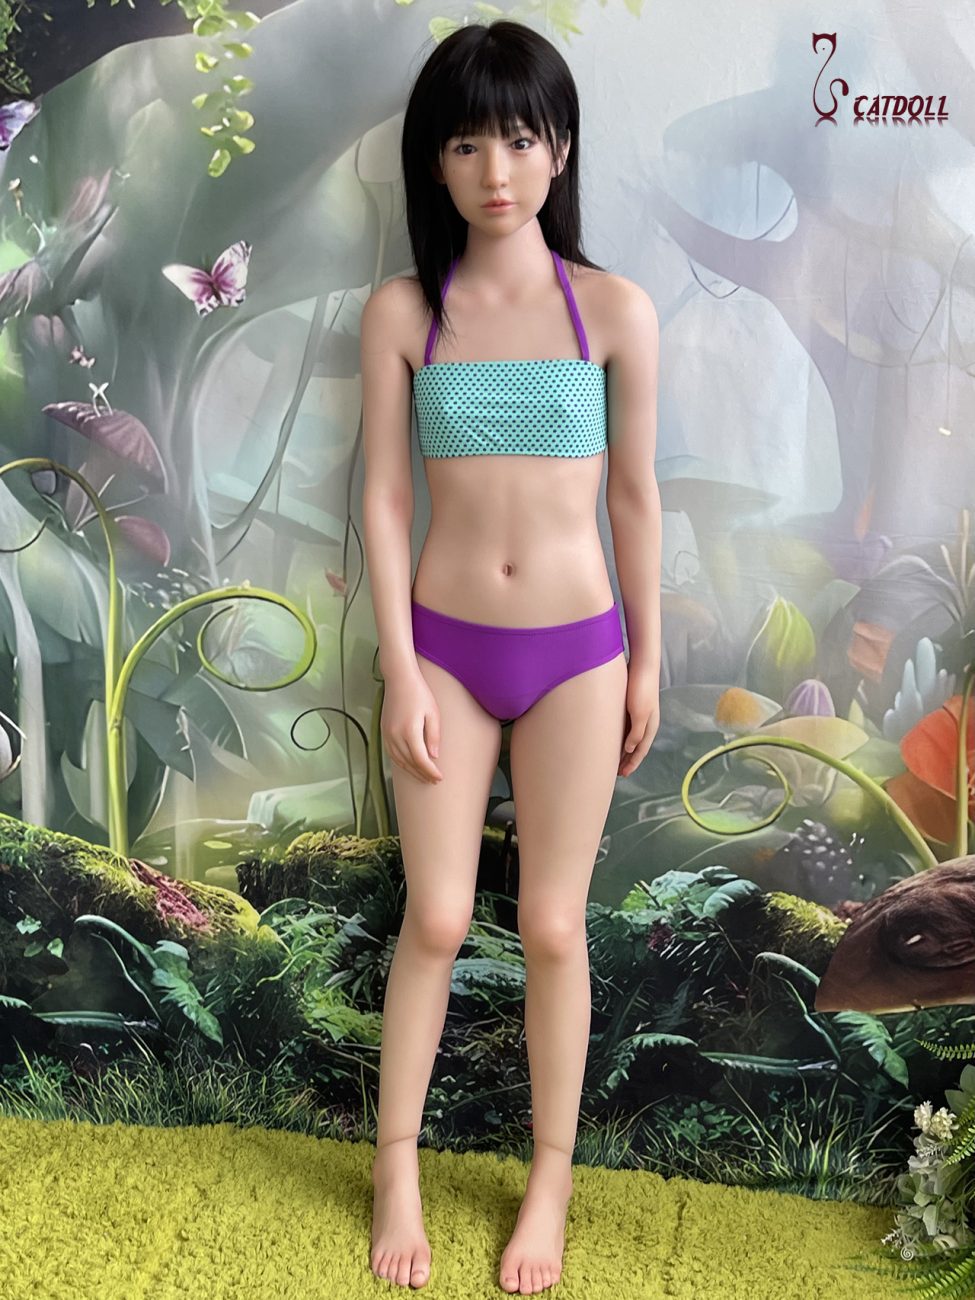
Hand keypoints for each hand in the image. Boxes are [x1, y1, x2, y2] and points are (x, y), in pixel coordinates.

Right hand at [381, 669, 443, 784]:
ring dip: (411, 771)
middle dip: (422, 774)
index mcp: (409, 731)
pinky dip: (401, 763)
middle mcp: (395, 735)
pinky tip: (409, 766)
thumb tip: (433, 756)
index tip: (439, 777)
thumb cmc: (419, 693)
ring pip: (399, 761)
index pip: (420, 760)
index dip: (430, 771)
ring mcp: (387, 734)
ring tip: (424, 777)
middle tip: (434, 780)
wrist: (399, 679)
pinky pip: (391, 754)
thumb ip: (434, 736)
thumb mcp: (433, 713)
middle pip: (409, 763)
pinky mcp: (384, 731)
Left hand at [618, 662, 658, 777]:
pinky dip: (620, 737)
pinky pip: (626, 728)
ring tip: (613, 759)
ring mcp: (639, 715)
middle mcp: (646, 723)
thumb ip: (637, 733)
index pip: (640, 751)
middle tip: (616, 772)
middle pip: (636, 747)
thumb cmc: (642, 689)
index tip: (621, 774)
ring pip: (630, 738)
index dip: (632, 764)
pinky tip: (612, 738)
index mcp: (650, 727)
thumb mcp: (640, 713)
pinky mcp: (631, 707)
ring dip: (624, 750)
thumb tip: (630, 749)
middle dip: (628, 760)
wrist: (642, 666)